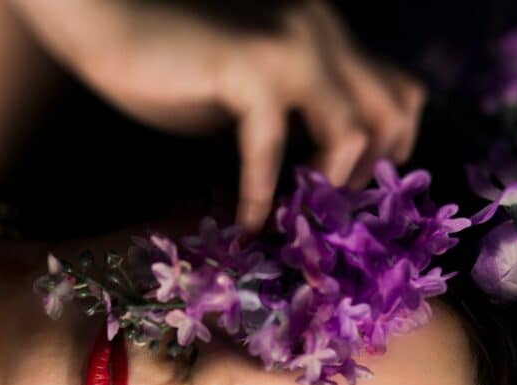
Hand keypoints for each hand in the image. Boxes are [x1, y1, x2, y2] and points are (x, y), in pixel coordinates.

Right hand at [10, 0, 425, 231]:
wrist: (114, 30)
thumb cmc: (181, 70)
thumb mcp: (259, 100)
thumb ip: (301, 120)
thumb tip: (326, 177)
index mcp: (331, 37)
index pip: (402, 95)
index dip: (394, 152)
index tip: (356, 194)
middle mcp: (323, 31)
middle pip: (393, 112)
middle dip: (367, 177)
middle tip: (326, 214)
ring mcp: (291, 43)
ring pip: (352, 132)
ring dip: (323, 188)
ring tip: (291, 221)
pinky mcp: (250, 65)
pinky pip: (274, 145)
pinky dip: (259, 192)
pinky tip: (244, 221)